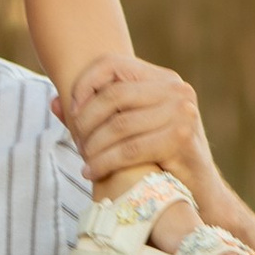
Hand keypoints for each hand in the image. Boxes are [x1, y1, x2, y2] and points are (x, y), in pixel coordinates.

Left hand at [65, 52, 215, 205]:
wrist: (200, 190)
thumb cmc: (160, 158)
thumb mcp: (132, 129)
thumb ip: (95, 115)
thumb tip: (54, 103)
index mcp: (164, 79)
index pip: (113, 64)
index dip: (85, 84)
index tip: (72, 112)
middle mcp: (176, 89)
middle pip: (113, 94)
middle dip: (86, 121)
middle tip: (76, 143)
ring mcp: (182, 112)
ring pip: (119, 124)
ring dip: (93, 146)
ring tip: (84, 161)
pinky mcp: (181, 139)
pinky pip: (130, 149)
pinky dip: (105, 162)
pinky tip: (92, 172)